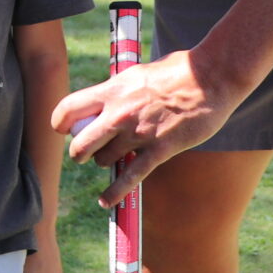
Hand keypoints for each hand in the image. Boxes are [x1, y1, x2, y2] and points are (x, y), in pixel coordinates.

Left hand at [52, 51, 229, 205]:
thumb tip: (105, 100)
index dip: (61, 123)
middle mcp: (120, 113)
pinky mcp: (160, 149)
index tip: (65, 129)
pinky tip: (105, 201)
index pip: (69, 109)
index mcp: (113, 89)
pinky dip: (115, 192)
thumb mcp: (137, 74)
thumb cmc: (177, 71)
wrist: (211, 78)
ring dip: (105, 162)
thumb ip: (118, 90)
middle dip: (79, 151)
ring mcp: (139, 133)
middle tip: (85, 151)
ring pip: (104, 160)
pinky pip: (130, 177)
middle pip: (80, 143)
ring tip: (114, 158)